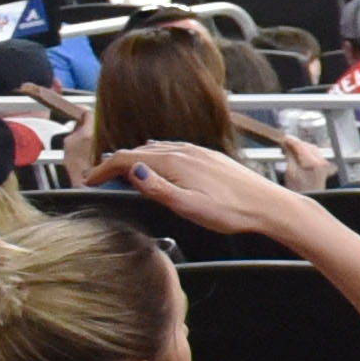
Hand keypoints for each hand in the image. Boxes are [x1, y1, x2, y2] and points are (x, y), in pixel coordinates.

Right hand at [114, 136, 291, 230]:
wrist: (269, 206)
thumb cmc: (232, 211)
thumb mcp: (188, 206)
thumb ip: (157, 188)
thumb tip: (132, 171)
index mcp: (175, 162)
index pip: (128, 158)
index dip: (105, 169)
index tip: (90, 180)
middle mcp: (186, 151)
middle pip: (140, 151)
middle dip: (116, 163)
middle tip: (100, 178)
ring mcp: (199, 152)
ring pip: (157, 149)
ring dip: (136, 159)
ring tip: (122, 172)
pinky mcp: (211, 157)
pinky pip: (174, 150)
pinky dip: (156, 156)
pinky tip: (160, 166)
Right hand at [272, 123, 331, 189]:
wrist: (310, 200)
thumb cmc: (299, 191)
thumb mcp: (290, 172)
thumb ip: (289, 156)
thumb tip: (287, 144)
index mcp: (313, 163)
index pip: (301, 145)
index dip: (291, 140)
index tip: (284, 138)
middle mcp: (321, 162)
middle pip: (307, 146)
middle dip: (296, 144)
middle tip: (285, 143)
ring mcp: (324, 165)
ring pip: (312, 149)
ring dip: (301, 147)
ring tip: (289, 149)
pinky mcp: (324, 167)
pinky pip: (315, 154)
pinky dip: (306, 152)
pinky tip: (298, 155)